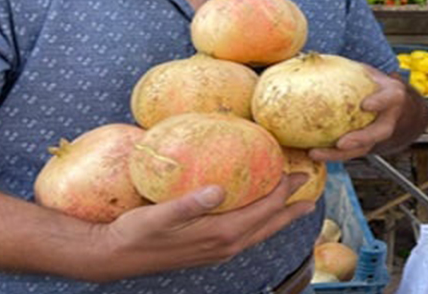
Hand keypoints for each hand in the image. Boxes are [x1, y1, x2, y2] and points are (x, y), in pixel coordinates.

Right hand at [87, 173, 314, 281]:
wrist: (115, 256)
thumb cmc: (136, 232)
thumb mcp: (160, 215)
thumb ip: (190, 203)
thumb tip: (218, 190)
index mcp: (221, 234)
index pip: (264, 209)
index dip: (283, 189)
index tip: (297, 170)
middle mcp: (226, 245)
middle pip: (270, 223)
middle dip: (292, 205)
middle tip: (312, 188)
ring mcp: (220, 250)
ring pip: (260, 231)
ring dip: (280, 215)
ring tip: (296, 202)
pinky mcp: (211, 250)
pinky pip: (247, 234)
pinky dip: (261, 221)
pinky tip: (259, 212)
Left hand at [308, 68, 408, 161]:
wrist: (393, 103)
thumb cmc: (375, 83)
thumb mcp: (368, 71)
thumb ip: (348, 67)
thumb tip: (307, 54)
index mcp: (392, 95)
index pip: (388, 98)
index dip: (379, 102)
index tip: (366, 104)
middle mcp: (388, 118)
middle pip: (377, 133)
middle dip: (360, 139)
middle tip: (341, 143)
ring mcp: (377, 134)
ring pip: (361, 149)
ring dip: (338, 155)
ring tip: (314, 153)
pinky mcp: (365, 145)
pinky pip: (348, 153)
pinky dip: (330, 155)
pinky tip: (308, 152)